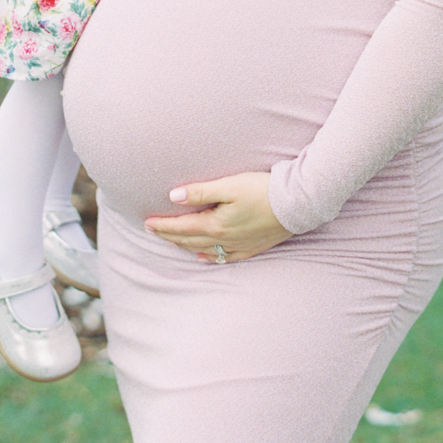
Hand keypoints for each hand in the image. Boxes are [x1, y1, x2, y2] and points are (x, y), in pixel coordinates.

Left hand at [144, 172, 291, 263]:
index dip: (163, 225)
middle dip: (169, 235)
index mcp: (216, 223)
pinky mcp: (252, 246)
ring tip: (172, 240)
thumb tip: (173, 197)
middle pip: (189, 240)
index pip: (181, 226)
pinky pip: (225, 257)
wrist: (296, 203)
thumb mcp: (229, 185)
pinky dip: (210, 257)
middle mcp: (224, 238)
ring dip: (185, 245)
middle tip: (152, 230)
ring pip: (204, 249)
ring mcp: (238, 245)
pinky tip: (203, 257)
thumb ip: (200, 191)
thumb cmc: (262, 189)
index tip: (146, 222)